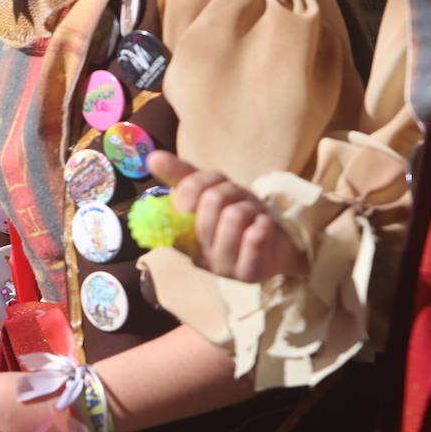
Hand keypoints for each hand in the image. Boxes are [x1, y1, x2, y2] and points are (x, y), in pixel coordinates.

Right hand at [147, 151, 305, 282]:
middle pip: (211, 201)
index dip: (197, 185)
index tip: (210, 187)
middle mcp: (198, 254)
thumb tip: (153, 157)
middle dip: (233, 192)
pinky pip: (254, 237)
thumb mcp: (213, 191)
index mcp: (181, 233)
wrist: (277, 245)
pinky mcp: (248, 274)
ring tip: (253, 217)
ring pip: (233, 216)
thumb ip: (181, 176)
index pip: (183, 195)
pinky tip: (263, 228)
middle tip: (240, 202)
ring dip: (251, 208)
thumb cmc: (239, 216)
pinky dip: (263, 223)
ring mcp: (221, 267)